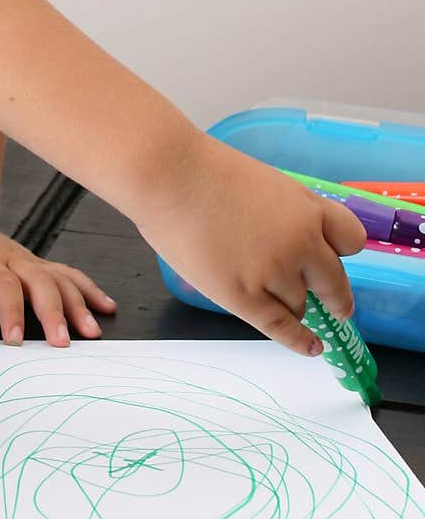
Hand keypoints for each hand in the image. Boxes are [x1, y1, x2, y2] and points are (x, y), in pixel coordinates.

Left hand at [0, 210, 115, 347]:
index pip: (2, 286)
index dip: (11, 312)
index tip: (14, 341)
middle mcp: (12, 259)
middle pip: (39, 282)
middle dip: (53, 313)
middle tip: (62, 343)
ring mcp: (29, 260)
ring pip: (60, 278)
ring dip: (78, 304)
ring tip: (91, 332)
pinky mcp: (38, 264)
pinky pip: (69, 273)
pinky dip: (89, 289)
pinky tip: (107, 307)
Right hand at [134, 131, 366, 356]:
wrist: (167, 176)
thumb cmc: (202, 171)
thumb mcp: (264, 183)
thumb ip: (285, 214)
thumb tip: (289, 243)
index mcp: (307, 207)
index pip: (351, 240)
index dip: (341, 254)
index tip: (335, 263)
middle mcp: (301, 242)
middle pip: (333, 281)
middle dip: (334, 297)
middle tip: (336, 307)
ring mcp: (274, 272)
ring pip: (300, 306)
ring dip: (291, 305)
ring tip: (269, 299)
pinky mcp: (245, 297)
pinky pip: (282, 327)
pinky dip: (300, 340)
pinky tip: (312, 347)